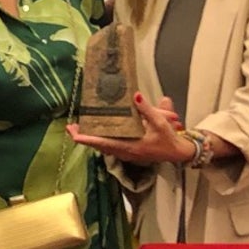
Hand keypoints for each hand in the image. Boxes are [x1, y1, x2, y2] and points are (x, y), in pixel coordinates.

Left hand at [67, 93, 189, 164]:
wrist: (177, 153)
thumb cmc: (168, 139)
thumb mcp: (159, 122)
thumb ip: (146, 108)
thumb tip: (135, 95)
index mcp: (128, 147)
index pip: (100, 143)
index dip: (84, 138)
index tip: (72, 132)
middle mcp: (123, 152)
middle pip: (97, 146)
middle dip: (83, 136)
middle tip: (71, 126)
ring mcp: (124, 154)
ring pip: (102, 147)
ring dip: (90, 138)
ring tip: (79, 128)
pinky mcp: (127, 152)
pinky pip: (109, 147)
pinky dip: (100, 140)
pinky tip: (97, 132)